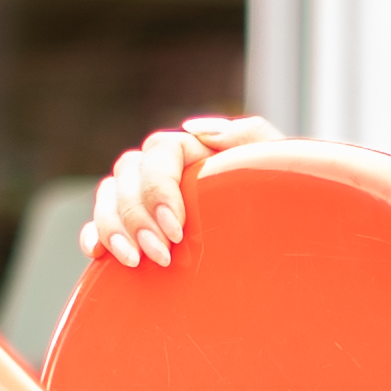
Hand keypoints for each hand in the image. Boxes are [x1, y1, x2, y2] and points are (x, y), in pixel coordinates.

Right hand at [83, 114, 276, 270]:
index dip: (159, 187)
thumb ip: (248, 138)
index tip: (177, 228)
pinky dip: (95, 236)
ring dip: (113, 228)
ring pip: (110, 198)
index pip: (159, 152)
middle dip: (137, 217)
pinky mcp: (136, 232)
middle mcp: (164, 172)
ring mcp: (146, 202)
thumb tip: (192, 128)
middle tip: (161, 255)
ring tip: (134, 262)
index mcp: (194, 151)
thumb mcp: (280, 167)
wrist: (295, 245)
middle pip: (127, 176)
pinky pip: (100, 225)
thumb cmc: (291, 203)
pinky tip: (102, 255)